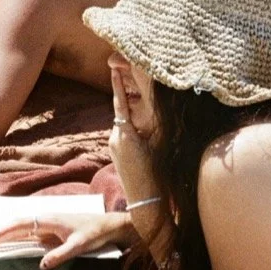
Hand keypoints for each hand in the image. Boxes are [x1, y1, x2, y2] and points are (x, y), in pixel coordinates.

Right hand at [0, 210, 134, 269]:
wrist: (108, 226)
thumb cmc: (94, 233)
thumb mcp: (79, 246)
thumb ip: (60, 255)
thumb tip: (41, 265)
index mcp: (49, 220)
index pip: (22, 224)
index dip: (5, 231)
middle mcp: (45, 221)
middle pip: (17, 227)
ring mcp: (47, 227)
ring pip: (21, 231)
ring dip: (5, 238)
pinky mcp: (50, 233)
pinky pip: (29, 236)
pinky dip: (16, 240)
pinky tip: (8, 245)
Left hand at [109, 68, 157, 204]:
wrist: (145, 201)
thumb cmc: (155, 174)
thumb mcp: (157, 146)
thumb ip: (151, 125)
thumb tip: (152, 109)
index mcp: (125, 134)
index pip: (121, 104)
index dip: (118, 85)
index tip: (114, 68)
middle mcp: (115, 138)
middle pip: (123, 113)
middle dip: (130, 102)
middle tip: (137, 88)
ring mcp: (113, 147)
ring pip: (123, 125)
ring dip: (133, 119)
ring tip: (146, 122)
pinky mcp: (115, 155)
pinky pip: (123, 135)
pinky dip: (131, 131)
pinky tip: (143, 137)